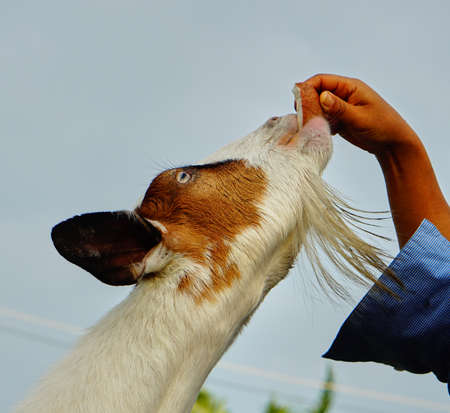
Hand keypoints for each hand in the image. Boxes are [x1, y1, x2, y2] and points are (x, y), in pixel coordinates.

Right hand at [300, 74, 420, 157]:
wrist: (392, 144)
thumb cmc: (382, 126)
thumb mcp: (360, 117)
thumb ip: (340, 108)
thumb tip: (322, 96)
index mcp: (350, 87)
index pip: (322, 80)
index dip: (307, 87)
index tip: (298, 101)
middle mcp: (343, 94)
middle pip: (317, 92)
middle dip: (307, 103)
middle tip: (300, 117)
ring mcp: (340, 108)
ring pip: (318, 106)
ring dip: (311, 115)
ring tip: (307, 126)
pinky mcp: (339, 120)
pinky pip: (323, 118)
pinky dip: (317, 124)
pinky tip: (317, 133)